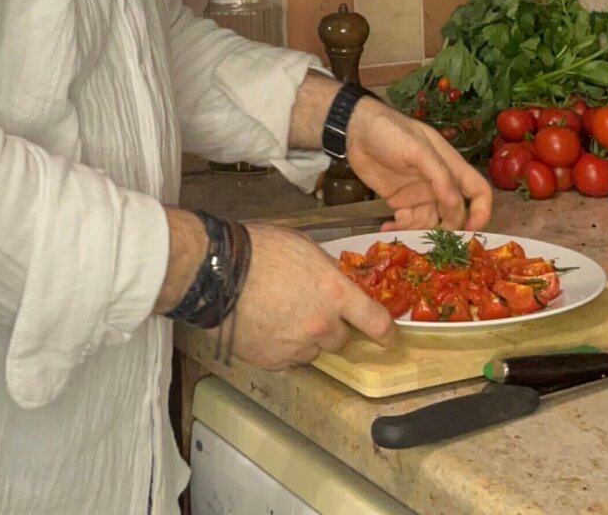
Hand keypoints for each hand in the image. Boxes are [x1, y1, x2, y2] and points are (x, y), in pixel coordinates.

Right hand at [217, 223, 395, 370]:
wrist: (218, 271)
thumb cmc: (260, 249)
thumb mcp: (304, 247)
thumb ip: (327, 271)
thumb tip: (335, 283)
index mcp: (335, 293)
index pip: (374, 321)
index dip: (386, 332)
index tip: (389, 337)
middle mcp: (322, 325)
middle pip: (340, 339)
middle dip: (330, 327)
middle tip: (308, 309)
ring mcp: (297, 346)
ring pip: (312, 350)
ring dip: (305, 338)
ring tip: (280, 315)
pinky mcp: (272, 360)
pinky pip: (287, 359)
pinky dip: (281, 347)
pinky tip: (265, 326)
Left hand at [346, 97, 492, 231]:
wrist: (355, 128)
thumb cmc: (390, 131)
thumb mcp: (418, 148)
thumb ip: (439, 175)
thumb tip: (456, 205)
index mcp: (451, 166)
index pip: (479, 191)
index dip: (481, 211)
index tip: (471, 229)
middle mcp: (438, 184)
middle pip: (454, 214)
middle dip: (446, 229)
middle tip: (431, 241)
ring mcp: (419, 194)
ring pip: (430, 222)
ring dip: (419, 232)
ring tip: (403, 235)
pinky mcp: (399, 200)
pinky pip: (407, 222)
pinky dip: (400, 229)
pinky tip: (387, 229)